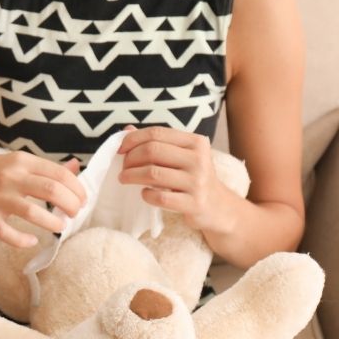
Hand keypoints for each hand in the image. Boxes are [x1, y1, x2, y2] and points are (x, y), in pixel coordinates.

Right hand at [0, 151, 85, 248]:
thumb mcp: (17, 162)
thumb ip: (46, 167)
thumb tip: (76, 166)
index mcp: (21, 162)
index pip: (58, 173)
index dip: (77, 188)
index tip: (83, 199)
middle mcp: (11, 177)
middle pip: (51, 190)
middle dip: (71, 204)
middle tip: (75, 213)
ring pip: (32, 212)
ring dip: (53, 222)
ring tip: (60, 226)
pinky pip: (7, 233)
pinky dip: (22, 240)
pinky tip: (32, 242)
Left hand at [117, 126, 233, 232]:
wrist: (218, 207)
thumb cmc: (192, 177)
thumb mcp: (181, 156)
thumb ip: (156, 142)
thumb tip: (126, 131)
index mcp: (196, 142)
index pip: (157, 133)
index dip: (133, 139)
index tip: (120, 149)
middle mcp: (199, 159)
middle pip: (152, 151)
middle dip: (130, 158)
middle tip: (123, 167)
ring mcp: (198, 182)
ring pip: (153, 173)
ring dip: (131, 176)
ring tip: (124, 178)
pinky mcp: (194, 203)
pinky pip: (160, 197)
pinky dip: (146, 195)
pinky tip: (144, 194)